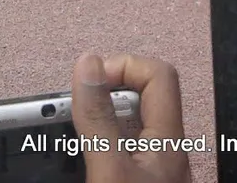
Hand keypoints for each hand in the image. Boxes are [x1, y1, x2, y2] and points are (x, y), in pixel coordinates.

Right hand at [72, 54, 190, 182]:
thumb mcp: (111, 171)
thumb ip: (100, 121)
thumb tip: (89, 66)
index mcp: (169, 141)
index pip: (158, 75)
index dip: (124, 67)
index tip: (90, 82)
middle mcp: (165, 151)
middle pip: (138, 100)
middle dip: (101, 97)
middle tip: (70, 112)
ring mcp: (152, 170)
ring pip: (125, 129)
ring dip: (94, 126)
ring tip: (68, 136)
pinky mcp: (136, 181)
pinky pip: (118, 154)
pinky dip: (95, 151)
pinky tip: (78, 161)